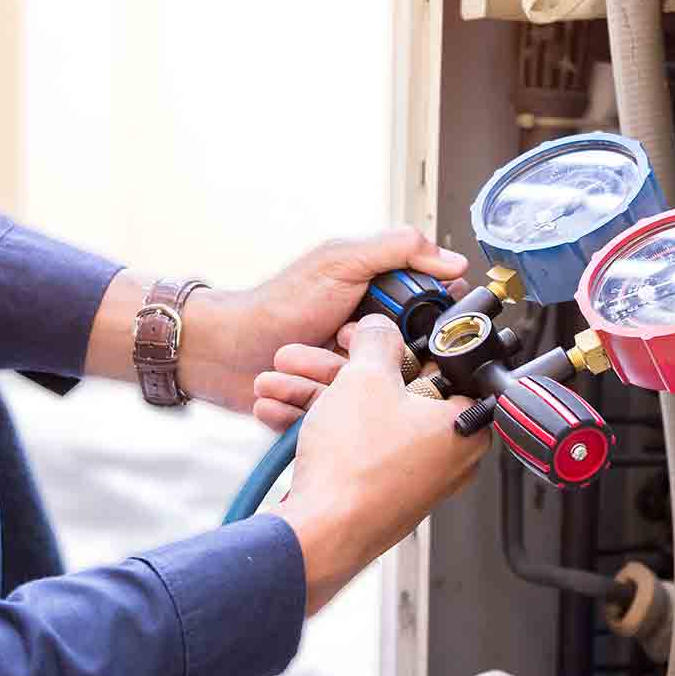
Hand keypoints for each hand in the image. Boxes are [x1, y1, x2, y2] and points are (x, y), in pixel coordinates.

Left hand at [178, 227, 467, 411]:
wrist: (223, 350)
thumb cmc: (276, 304)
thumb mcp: (340, 262)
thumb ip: (395, 251)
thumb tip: (451, 259)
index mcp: (381, 307)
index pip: (430, 323)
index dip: (430, 332)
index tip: (417, 334)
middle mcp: (371, 345)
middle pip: (409, 368)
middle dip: (380, 366)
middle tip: (345, 348)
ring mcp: (352, 380)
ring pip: (376, 401)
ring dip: (338, 387)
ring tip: (310, 368)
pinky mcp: (332, 411)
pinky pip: (342, 424)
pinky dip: (318, 412)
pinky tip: (295, 396)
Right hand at [264, 315, 489, 613]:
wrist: (321, 534)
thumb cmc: (356, 470)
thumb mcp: (365, 378)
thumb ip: (378, 341)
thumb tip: (381, 329)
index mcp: (465, 426)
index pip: (445, 368)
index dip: (405, 342)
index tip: (375, 334)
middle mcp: (445, 456)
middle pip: (396, 391)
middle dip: (342, 369)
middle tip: (318, 354)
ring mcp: (411, 477)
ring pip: (365, 418)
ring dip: (318, 395)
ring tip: (279, 383)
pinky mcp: (378, 492)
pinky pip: (353, 446)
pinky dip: (321, 427)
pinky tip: (279, 414)